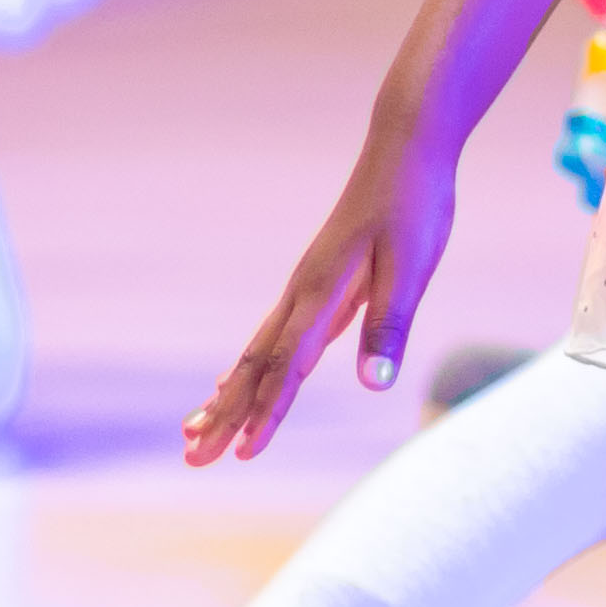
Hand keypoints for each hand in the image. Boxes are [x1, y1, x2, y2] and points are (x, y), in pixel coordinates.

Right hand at [185, 134, 460, 460]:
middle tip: (191, 460)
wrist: (405, 147)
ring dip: (227, 397)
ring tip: (194, 430)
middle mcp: (303, 292)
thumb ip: (388, 325)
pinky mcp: (317, 284)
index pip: (289, 367)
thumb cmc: (414, 205)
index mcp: (322, 293)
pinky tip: (233, 382)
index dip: (268, 413)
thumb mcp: (412, 267)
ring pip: (255, 353)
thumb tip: (374, 385)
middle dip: (224, 416)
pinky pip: (271, 336)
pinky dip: (248, 367)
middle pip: (255, 367)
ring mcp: (305, 288)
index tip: (243, 455)